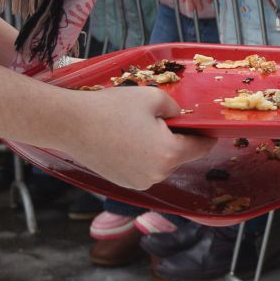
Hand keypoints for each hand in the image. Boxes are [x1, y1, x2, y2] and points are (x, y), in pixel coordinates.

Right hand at [51, 85, 213, 189]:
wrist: (71, 124)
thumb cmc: (112, 108)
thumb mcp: (153, 97)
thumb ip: (176, 107)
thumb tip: (181, 116)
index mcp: (169, 155)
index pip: (201, 148)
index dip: (206, 135)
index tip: (208, 128)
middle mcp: (157, 175)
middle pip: (179, 156)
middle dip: (176, 139)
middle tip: (161, 119)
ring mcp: (138, 183)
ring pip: (160, 163)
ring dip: (158, 149)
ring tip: (139, 128)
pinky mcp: (123, 183)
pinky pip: (143, 169)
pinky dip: (142, 157)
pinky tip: (127, 140)